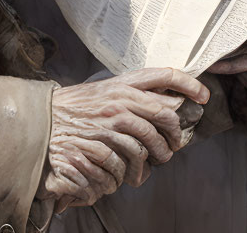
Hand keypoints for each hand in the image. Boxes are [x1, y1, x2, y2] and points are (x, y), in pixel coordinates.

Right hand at [36, 68, 208, 212]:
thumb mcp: (105, 92)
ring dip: (158, 155)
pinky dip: (136, 169)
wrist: (43, 120)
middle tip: (174, 144)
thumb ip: (134, 95)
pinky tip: (132, 172)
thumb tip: (170, 102)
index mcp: (122, 82)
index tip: (204, 95)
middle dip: (175, 134)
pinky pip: (131, 158)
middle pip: (165, 113)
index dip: (190, 83)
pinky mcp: (102, 142)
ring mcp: (111, 121)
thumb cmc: (75, 108)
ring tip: (155, 161)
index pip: (164, 74)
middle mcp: (119, 98)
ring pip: (151, 140)